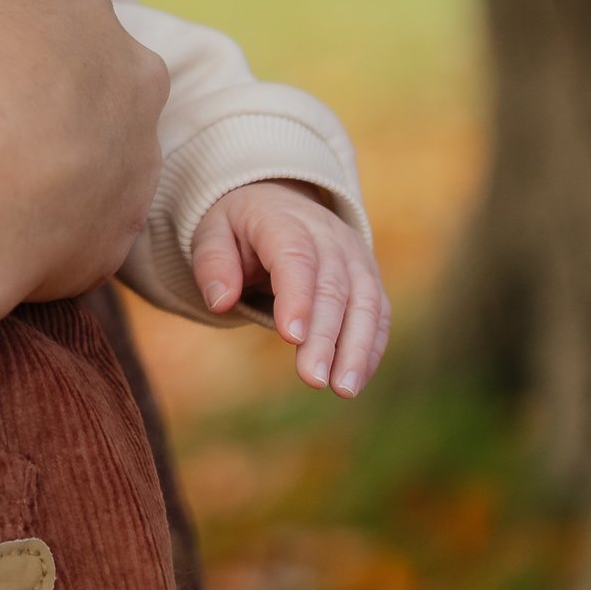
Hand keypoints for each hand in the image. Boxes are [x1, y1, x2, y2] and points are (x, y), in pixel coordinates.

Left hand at [192, 181, 390, 394]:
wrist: (277, 200)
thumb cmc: (239, 226)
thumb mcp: (211, 232)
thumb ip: (212, 264)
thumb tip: (219, 302)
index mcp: (283, 220)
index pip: (296, 258)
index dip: (297, 296)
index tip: (291, 337)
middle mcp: (327, 235)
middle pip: (333, 286)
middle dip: (326, 336)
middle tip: (314, 378)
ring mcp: (354, 255)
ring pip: (366, 301)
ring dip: (357, 347)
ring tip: (344, 389)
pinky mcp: (368, 276)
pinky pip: (379, 312)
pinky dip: (372, 345)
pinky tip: (357, 378)